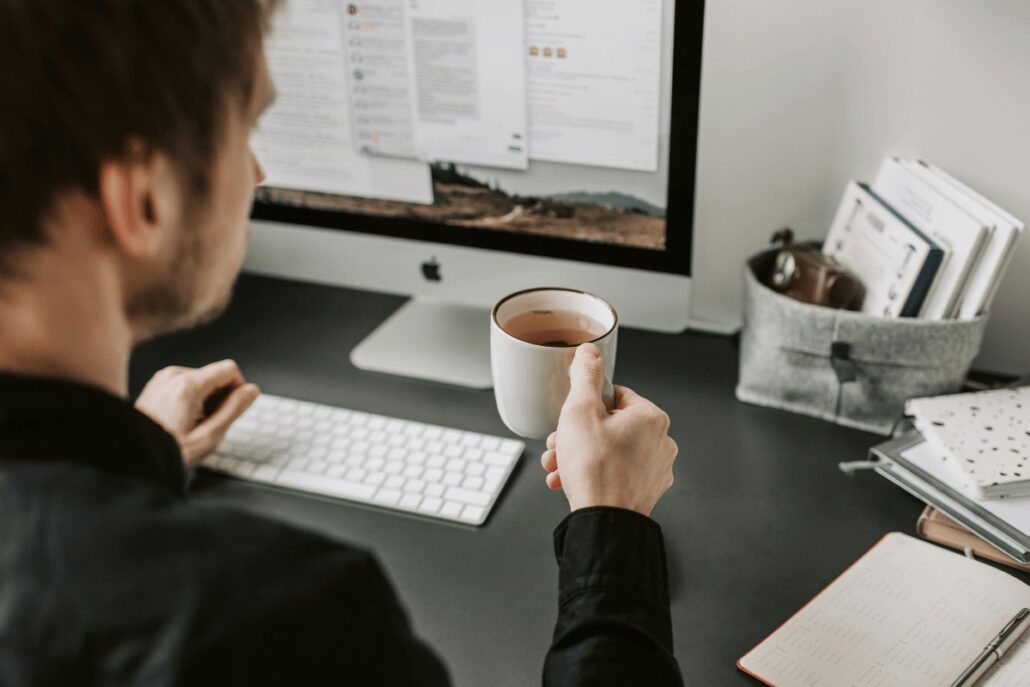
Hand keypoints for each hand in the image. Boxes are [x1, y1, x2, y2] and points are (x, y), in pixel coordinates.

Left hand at [135, 360, 259, 466]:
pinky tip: (181, 420)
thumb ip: (234, 410)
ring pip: (201, 380)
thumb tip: (251, 391)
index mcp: (188, 385)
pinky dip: (191, 399)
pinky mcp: (157, 383)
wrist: (134, 458)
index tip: (231, 409)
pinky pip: (185, 384)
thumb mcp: (209, 436)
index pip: (229, 370)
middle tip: (207, 424)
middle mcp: (174, 375)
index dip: (238, 389)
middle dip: (219, 397)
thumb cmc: (167, 451)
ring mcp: (163, 378)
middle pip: (215, 375)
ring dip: (205, 399)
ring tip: (191, 424)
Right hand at [540, 344, 676, 516]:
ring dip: (581, 456)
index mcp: (651, 417)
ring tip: (559, 467)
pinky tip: (571, 482)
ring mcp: (656, 470)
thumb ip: (584, 376)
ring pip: (612, 451)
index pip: (616, 396)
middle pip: (611, 426)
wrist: (603, 521)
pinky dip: (594, 475)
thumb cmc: (594, 469)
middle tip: (558, 445)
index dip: (587, 405)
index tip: (572, 418)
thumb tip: (589, 353)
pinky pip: (617, 474)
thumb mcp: (579, 410)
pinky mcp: (647, 491)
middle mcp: (661, 442)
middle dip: (578, 436)